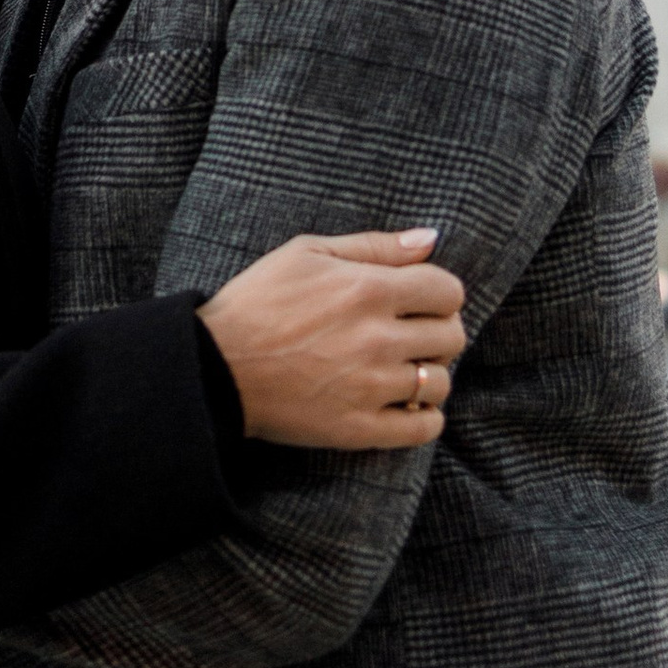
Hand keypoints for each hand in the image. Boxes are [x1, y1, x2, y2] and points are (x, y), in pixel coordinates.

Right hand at [200, 228, 467, 448]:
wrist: (215, 364)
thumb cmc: (258, 301)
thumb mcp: (307, 252)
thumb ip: (374, 245)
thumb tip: (429, 239)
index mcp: (368, 289)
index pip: (448, 291)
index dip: (441, 294)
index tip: (422, 301)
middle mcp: (378, 338)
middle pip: (452, 337)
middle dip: (439, 331)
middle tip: (413, 334)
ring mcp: (371, 387)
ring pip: (441, 384)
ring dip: (430, 375)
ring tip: (404, 370)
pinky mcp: (358, 428)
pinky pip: (423, 429)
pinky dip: (426, 417)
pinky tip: (406, 405)